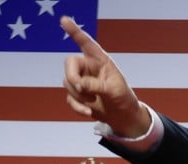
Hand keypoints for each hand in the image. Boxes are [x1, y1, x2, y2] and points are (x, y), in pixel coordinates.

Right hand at [60, 16, 150, 136]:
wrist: (123, 117)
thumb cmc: (123, 99)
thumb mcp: (114, 91)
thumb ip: (96, 85)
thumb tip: (78, 85)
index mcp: (101, 61)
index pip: (86, 43)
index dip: (75, 32)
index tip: (64, 20)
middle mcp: (89, 67)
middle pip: (69, 64)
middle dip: (72, 77)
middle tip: (80, 87)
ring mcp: (81, 80)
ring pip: (67, 82)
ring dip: (79, 95)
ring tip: (94, 101)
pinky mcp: (77, 94)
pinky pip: (69, 98)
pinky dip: (77, 107)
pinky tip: (88, 112)